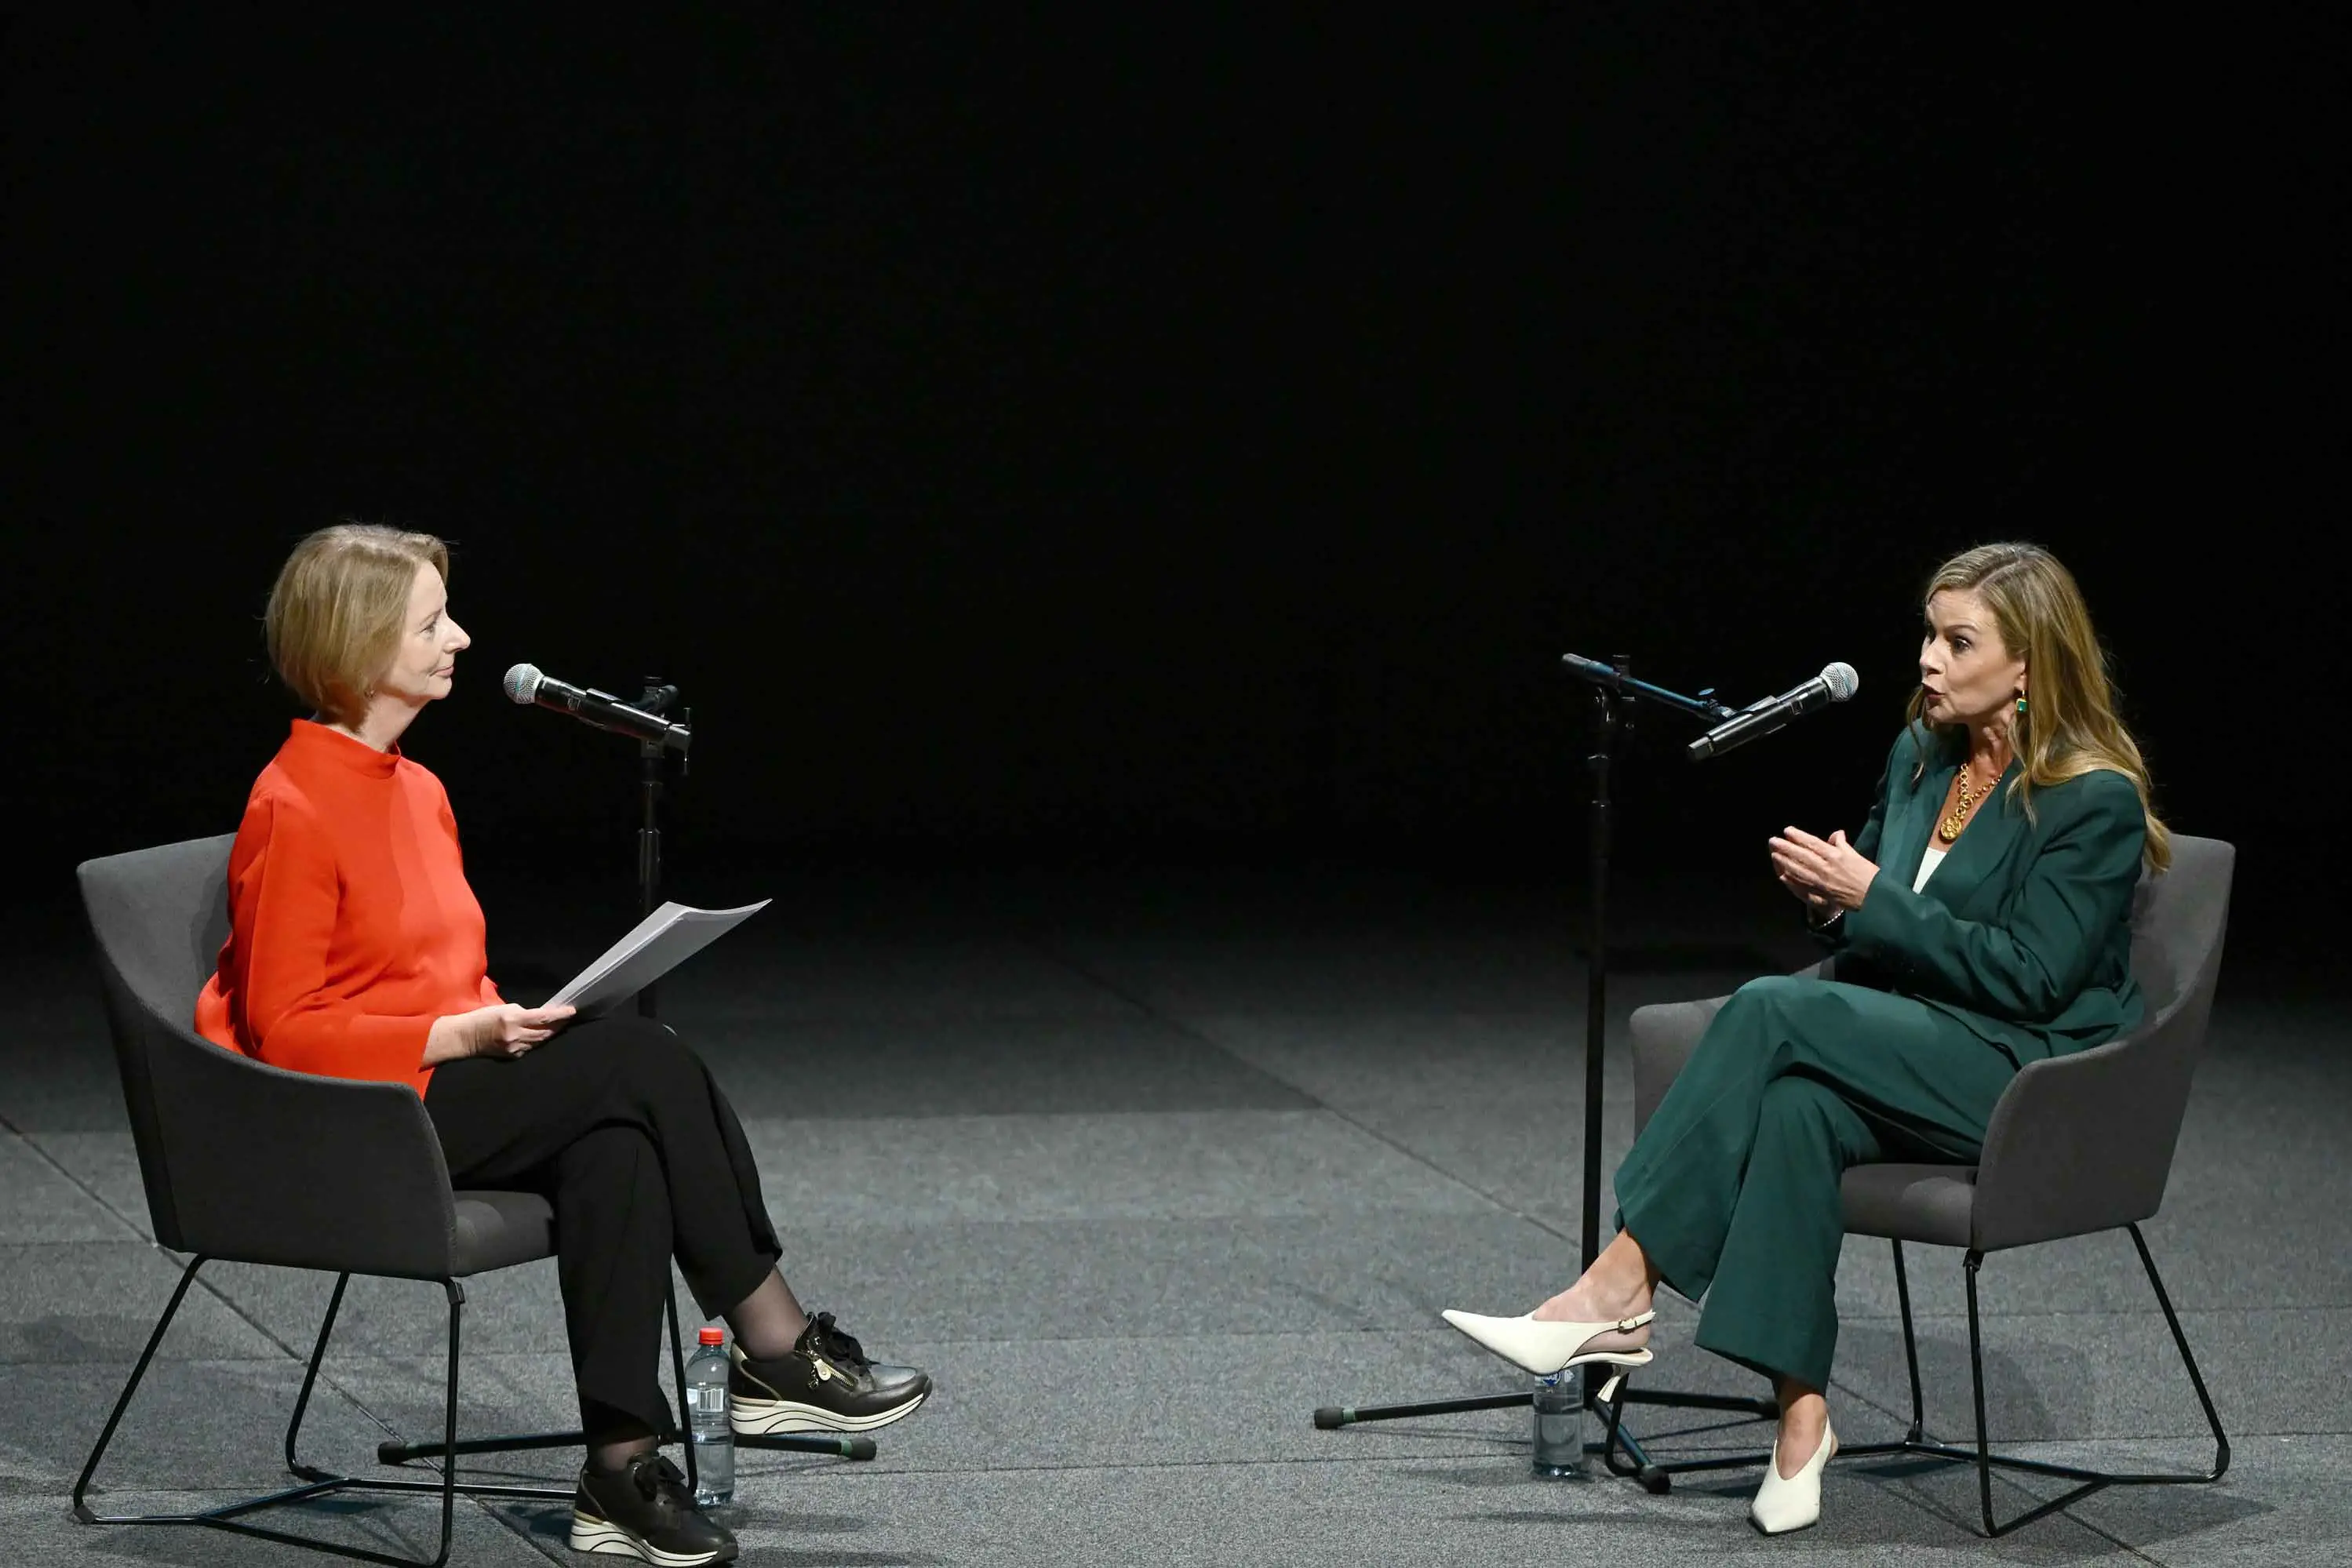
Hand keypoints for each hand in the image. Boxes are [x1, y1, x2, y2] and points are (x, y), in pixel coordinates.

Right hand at [424, 1003, 576, 1065]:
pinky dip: (537, 1041)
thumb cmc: (482, 1018)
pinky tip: (541, 1036)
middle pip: (545, 1032)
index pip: (543, 1017)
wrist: (465, 1037)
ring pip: (539, 1041)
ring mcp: (514, 1047)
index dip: (560, 1015)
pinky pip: (530, 1048)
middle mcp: (515, 1034)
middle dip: (558, 1025)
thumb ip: (523, 1013)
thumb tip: (542, 1016)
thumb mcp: (503, 1008)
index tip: (572, 1011)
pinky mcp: (512, 1056)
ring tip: (558, 1027)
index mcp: (513, 1018)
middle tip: (568, 1019)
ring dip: (549, 1034)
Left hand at [1770, 827, 1879, 913]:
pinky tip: (1782, 875)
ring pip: (1799, 870)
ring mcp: (1822, 881)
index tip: (1787, 830)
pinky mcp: (1821, 892)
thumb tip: (1837, 833)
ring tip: (1774, 854)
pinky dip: (1792, 880)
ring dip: (1785, 862)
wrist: (1873, 897)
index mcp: (1835, 855)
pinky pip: (1803, 885)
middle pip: (1802, 855)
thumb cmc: (1867, 874)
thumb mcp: (1855, 855)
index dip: (1798, 836)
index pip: (1812, 843)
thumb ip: (1842, 844)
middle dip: (1786, 847)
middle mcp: (1826, 867)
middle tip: (1773, 840)